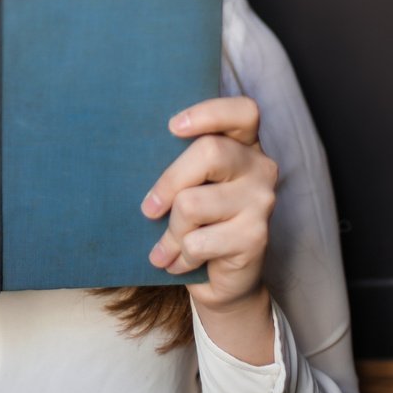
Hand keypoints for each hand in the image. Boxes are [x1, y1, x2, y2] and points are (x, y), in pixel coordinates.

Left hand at [142, 97, 277, 316]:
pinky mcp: (256, 237)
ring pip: (193, 204)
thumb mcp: (187, 186)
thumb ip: (178, 165)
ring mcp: (262, 202)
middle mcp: (260, 168)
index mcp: (244, 146)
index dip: (209, 112)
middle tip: (149, 209)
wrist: (220, 280)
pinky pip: (198, 242)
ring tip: (165, 248)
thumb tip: (130, 152)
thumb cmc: (196, 223)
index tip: (172, 127)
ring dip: (169, 233)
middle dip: (168, 182)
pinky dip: (180, 256)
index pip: (243, 112)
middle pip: (209, 153)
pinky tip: (181, 262)